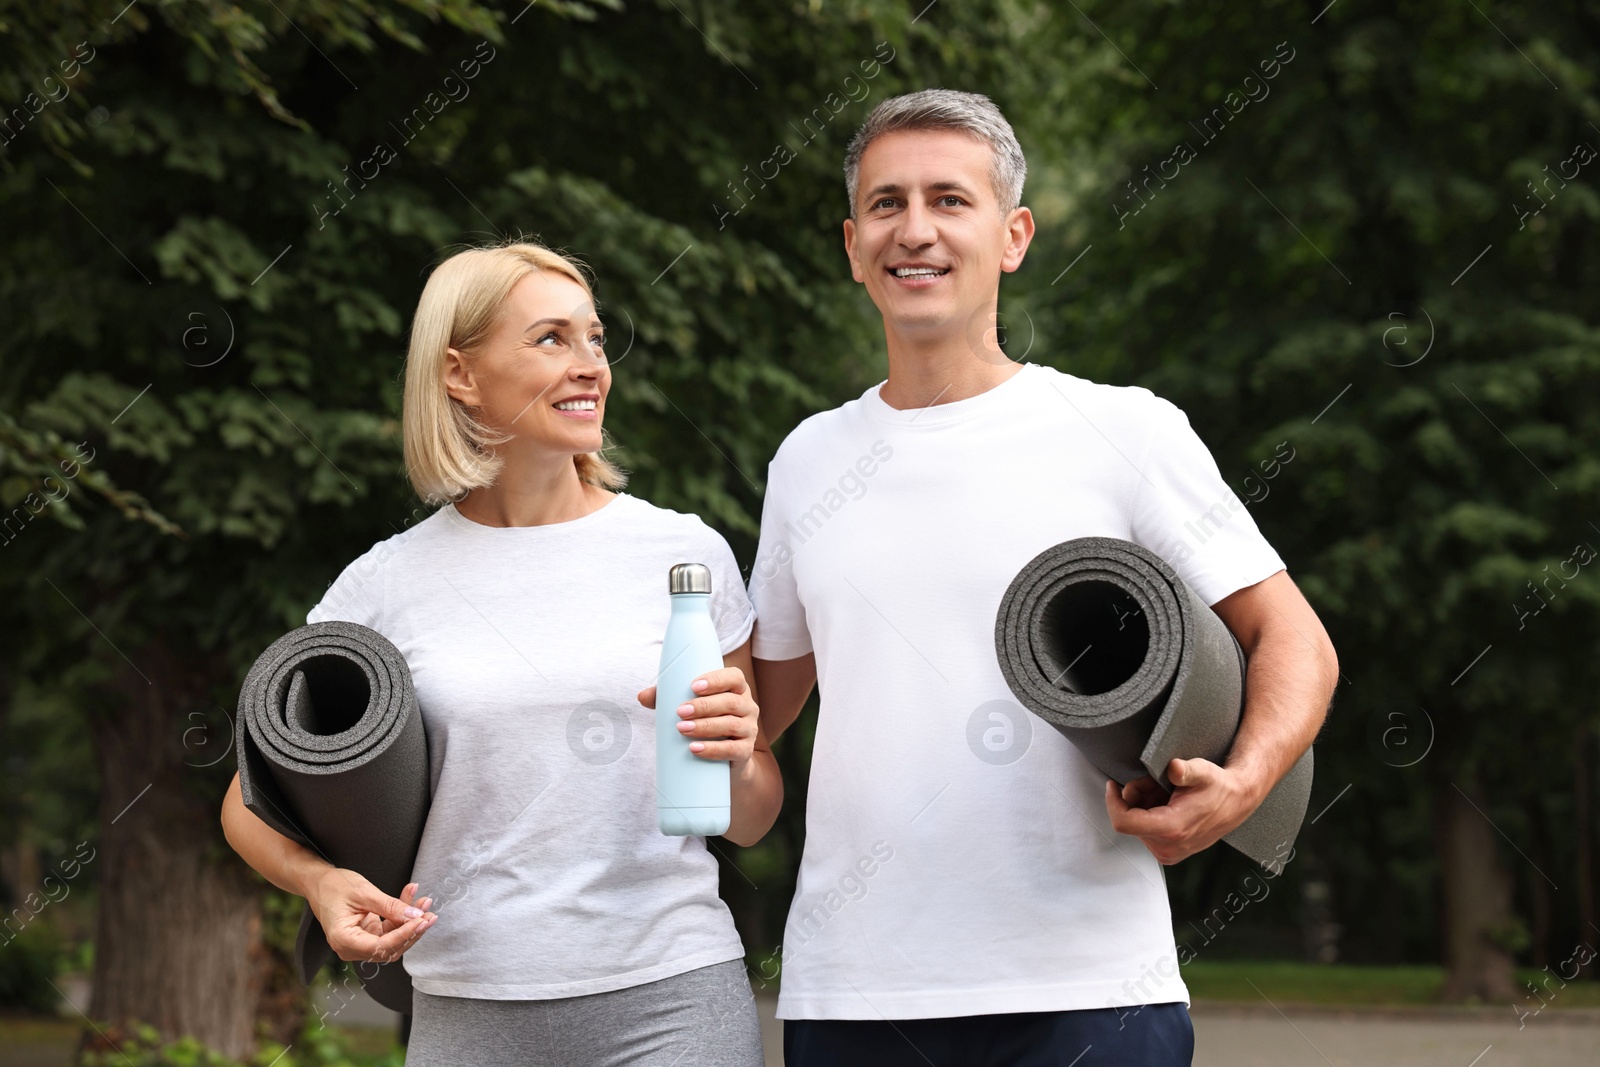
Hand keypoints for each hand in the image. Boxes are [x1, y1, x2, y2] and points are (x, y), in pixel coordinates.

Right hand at [305, 869, 436, 964]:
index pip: (381, 947)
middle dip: (412, 930)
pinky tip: (412, 898)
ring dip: (410, 922)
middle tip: (430, 913)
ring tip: (424, 901)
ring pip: (393, 940)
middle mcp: (351, 947)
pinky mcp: (367, 935)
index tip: (422, 920)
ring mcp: (360, 942)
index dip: (404, 935)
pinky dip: (402, 916)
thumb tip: (415, 916)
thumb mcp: (364, 892)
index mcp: (344, 940)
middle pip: (390, 948)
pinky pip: (389, 930)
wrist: (319, 882)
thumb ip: (390, 906)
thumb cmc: (334, 886)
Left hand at [637, 666, 760, 767]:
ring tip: (682, 729)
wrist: (724, 762)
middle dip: (703, 706)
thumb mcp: (690, 709)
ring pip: (731, 724)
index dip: (716, 680)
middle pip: (730, 702)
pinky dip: (713, 749)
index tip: (693, 686)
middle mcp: (747, 707)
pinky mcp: (745, 752)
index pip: (734, 677)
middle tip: (679, 712)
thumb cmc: (705, 724)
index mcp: (736, 690)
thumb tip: (642, 696)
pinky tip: (695, 748)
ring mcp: (749, 730)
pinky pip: (733, 749)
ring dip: (705, 726)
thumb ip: (666, 699)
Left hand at [1104, 758, 1260, 864]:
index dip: (1113, 802)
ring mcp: (1168, 852)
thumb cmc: (1218, 787)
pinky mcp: (1169, 852)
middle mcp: (1167, 847)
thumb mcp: (1202, 771)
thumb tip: (1174, 768)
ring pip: (1137, 825)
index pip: (1123, 822)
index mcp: (1171, 829)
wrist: (1237, 802)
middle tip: (1153, 782)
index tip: (1112, 785)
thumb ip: (1185, 770)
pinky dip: (1150, 813)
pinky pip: (1146, 831)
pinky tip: (1166, 802)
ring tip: (1165, 792)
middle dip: (1135, 798)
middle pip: (1130, 820)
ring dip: (1143, 805)